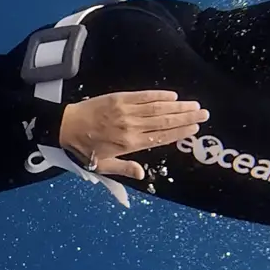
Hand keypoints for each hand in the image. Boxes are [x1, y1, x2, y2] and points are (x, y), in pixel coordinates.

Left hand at [57, 90, 209, 180]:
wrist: (66, 126)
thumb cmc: (83, 148)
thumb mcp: (102, 165)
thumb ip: (124, 168)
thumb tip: (142, 174)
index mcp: (129, 144)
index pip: (161, 137)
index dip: (179, 132)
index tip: (194, 128)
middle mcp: (131, 127)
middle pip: (165, 121)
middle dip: (186, 117)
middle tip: (203, 114)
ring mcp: (126, 111)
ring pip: (158, 108)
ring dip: (178, 106)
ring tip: (194, 105)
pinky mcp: (119, 98)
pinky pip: (143, 96)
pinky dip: (159, 95)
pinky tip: (172, 95)